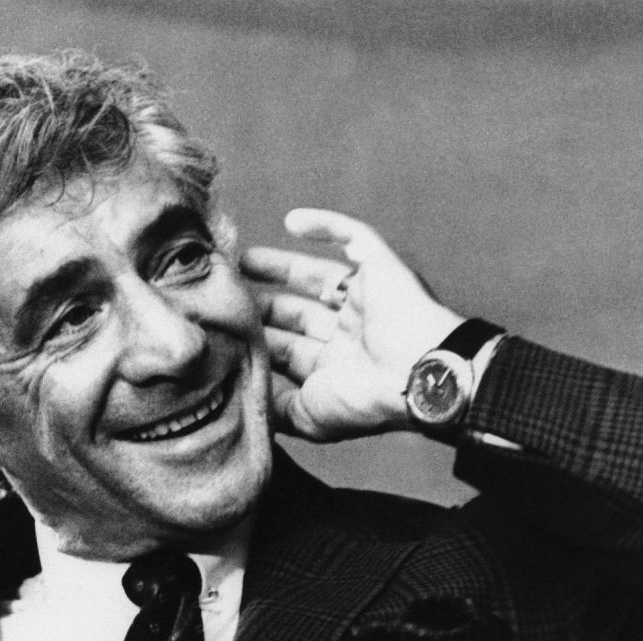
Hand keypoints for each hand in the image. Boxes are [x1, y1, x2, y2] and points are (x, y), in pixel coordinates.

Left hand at [241, 209, 463, 441]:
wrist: (419, 375)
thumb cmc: (365, 401)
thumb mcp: (308, 417)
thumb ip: (275, 407)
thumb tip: (242, 398)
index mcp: (338, 369)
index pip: (290, 351)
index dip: (259, 340)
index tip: (223, 330)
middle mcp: (352, 335)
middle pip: (298, 314)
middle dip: (264, 306)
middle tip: (226, 294)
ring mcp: (367, 300)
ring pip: (318, 276)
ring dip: (281, 267)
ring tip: (243, 261)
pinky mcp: (381, 268)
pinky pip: (354, 237)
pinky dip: (326, 225)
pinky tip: (292, 221)